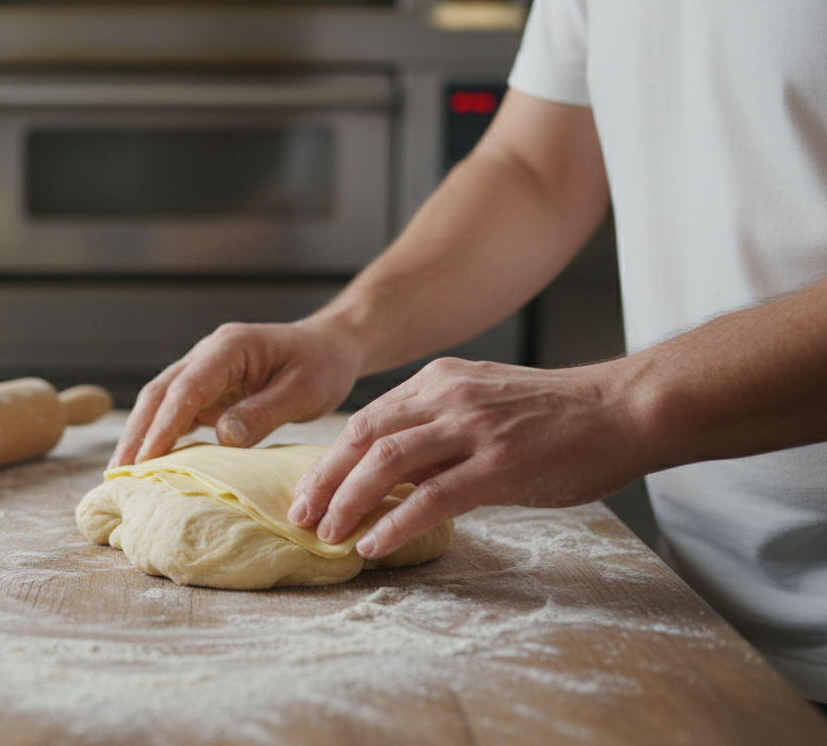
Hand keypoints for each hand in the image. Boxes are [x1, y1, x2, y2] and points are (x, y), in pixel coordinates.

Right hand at [111, 319, 363, 467]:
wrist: (329, 347)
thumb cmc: (322, 365)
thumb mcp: (303, 391)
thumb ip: (263, 413)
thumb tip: (223, 438)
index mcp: (230, 347)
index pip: (186, 388)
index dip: (163, 426)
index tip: (146, 460)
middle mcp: (208, 354)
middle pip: (159, 393)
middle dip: (137, 433)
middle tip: (119, 473)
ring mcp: (204, 370)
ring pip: (160, 401)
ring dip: (141, 435)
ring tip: (125, 474)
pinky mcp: (207, 388)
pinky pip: (176, 411)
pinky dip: (160, 436)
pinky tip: (152, 463)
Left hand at [289, 356, 650, 558]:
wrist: (624, 409)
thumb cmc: (557, 415)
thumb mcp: (484, 401)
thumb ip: (437, 426)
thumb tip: (392, 471)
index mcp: (439, 381)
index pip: (366, 420)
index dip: (330, 458)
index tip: (308, 490)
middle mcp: (448, 397)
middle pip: (364, 438)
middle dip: (324, 480)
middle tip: (301, 516)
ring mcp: (473, 429)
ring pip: (386, 463)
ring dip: (348, 502)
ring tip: (328, 534)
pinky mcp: (500, 465)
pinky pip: (432, 497)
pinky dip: (396, 523)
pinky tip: (375, 544)